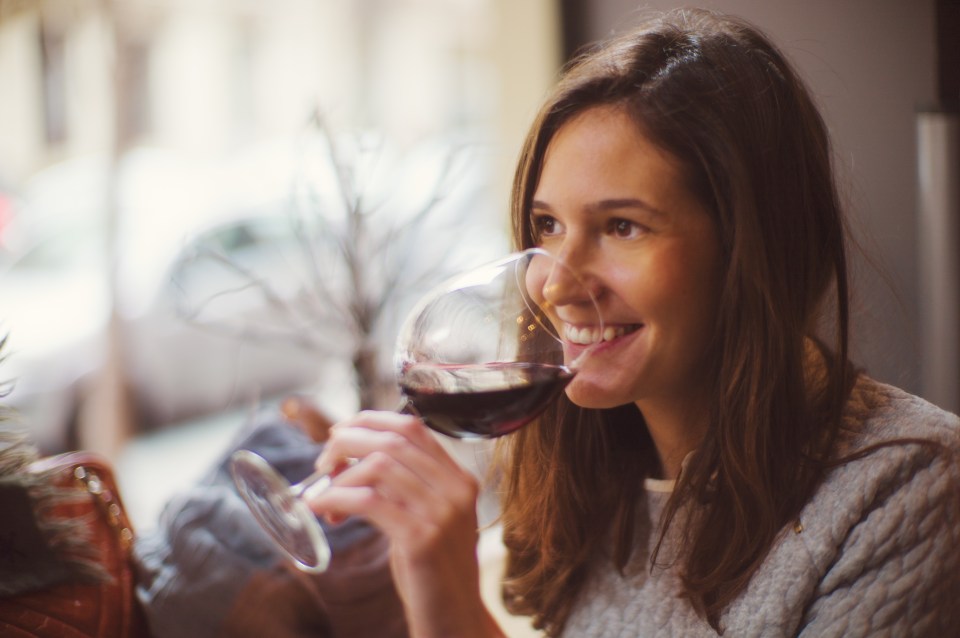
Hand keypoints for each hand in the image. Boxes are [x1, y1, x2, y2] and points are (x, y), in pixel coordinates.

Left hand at [305, 410, 502, 637]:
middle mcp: (456, 490)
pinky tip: (322, 509)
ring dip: (340, 475)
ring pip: (379, 465)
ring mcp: (442, 513)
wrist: (455, 620)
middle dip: (348, 443)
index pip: (413, 427)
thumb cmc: (432, 572)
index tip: (341, 433)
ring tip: (324, 498)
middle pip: (393, 439)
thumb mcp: (428, 519)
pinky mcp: (421, 538)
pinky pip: (369, 501)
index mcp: (460, 480)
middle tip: (323, 463)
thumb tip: (353, 458)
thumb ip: (406, 487)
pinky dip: (337, 498)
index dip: (371, 421)